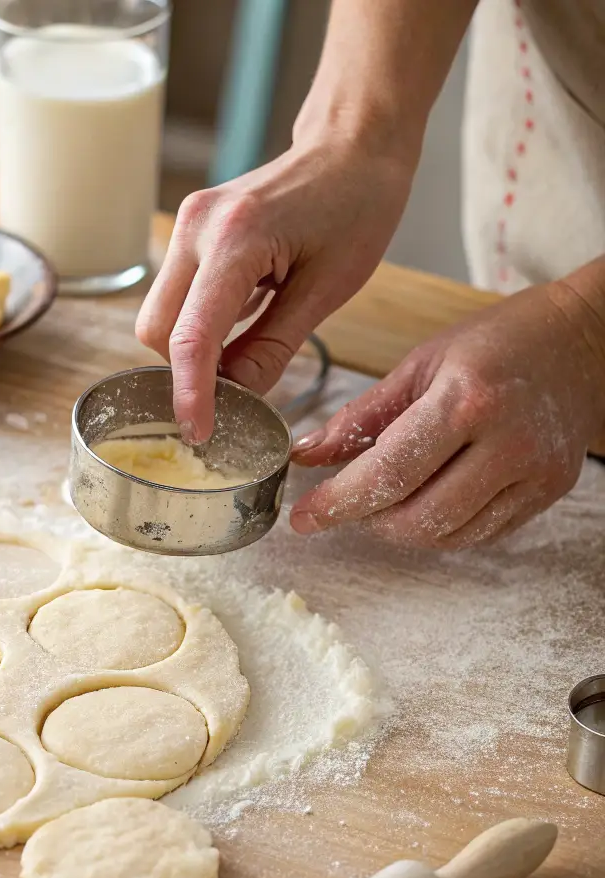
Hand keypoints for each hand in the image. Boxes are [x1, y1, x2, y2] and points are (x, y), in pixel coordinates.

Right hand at [135, 135, 414, 442]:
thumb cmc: (356, 205)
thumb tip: (237, 397)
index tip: (199, 432)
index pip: (192, 338)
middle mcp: (196, 229)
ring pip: (160, 316)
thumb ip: (273, 347)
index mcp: (235, 241)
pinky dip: (197, 325)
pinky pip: (175, 295)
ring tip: (242, 355)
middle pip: (158, 331)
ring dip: (191, 349)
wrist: (353, 141)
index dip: (191, 395)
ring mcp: (188, 226)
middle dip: (187, 371)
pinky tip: (239, 325)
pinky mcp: (191, 231)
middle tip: (234, 393)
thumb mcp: (327, 290)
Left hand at [289, 280, 604, 547]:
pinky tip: (425, 501)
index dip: (337, 503)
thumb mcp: (420, 364)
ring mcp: (533, 474)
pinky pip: (480, 534)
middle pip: (418, 516)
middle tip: (343, 504)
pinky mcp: (548, 493)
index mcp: (465, 401)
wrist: (585, 340)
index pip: (388, 472)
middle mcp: (506, 443)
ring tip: (383, 500)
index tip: (302, 518)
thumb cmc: (498, 342)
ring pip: (448, 534)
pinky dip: (440, 528)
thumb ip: (359, 416)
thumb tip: (305, 455)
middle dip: (367, 520)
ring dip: (401, 528)